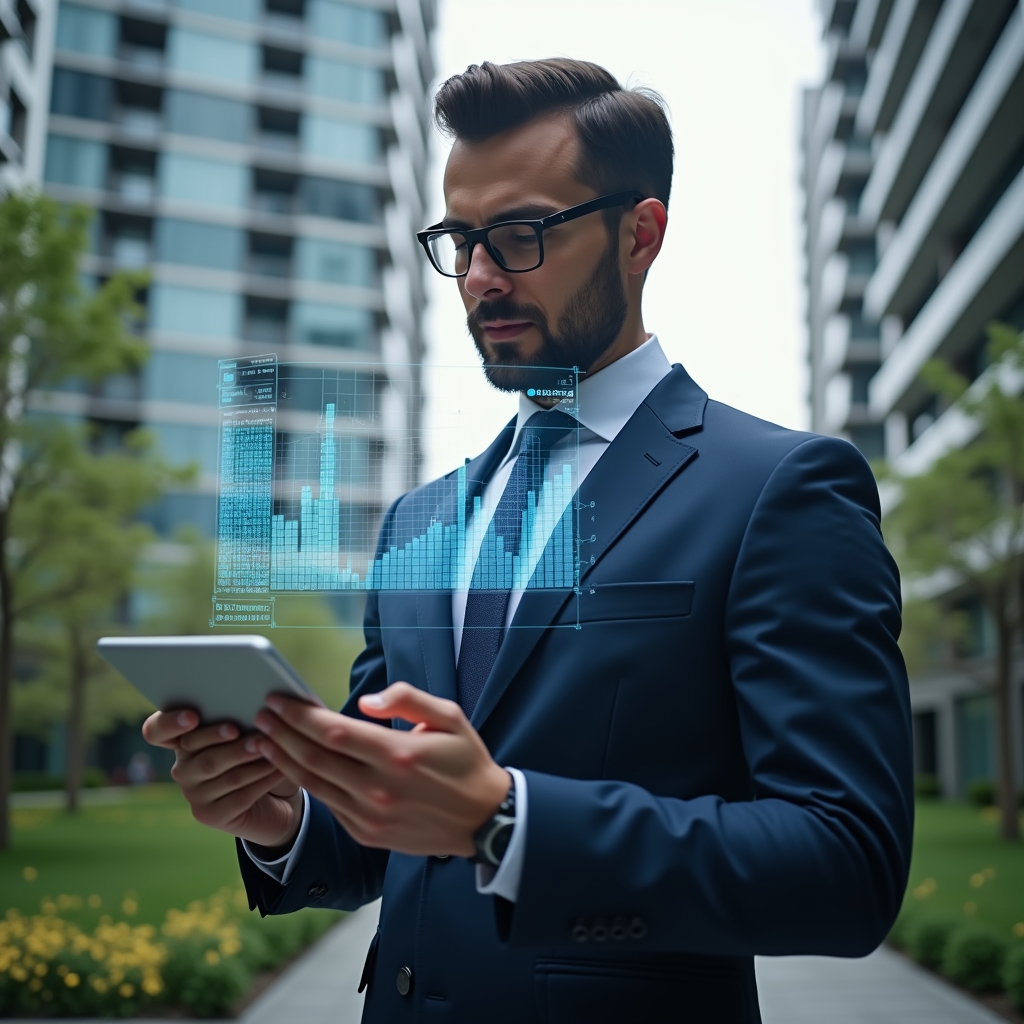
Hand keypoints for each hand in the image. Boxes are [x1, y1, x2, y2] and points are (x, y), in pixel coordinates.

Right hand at [142, 709, 303, 848]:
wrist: (276, 797)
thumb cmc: (261, 753)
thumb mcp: (253, 732)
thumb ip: (244, 716)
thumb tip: (258, 704)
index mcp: (183, 738)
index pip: (156, 730)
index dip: (169, 723)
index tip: (192, 717)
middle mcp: (181, 767)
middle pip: (197, 753)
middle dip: (228, 742)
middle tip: (256, 737)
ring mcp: (193, 793)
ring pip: (219, 773)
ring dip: (250, 761)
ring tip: (272, 749)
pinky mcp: (209, 815)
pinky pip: (237, 796)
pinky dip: (261, 780)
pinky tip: (279, 769)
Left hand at [252, 684, 510, 857]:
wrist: (485, 820)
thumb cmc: (466, 762)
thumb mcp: (450, 717)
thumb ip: (407, 700)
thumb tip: (364, 702)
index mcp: (398, 755)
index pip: (334, 731)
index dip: (300, 715)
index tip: (279, 700)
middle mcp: (379, 788)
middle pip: (315, 757)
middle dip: (282, 733)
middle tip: (262, 715)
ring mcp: (370, 815)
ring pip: (314, 784)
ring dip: (284, 760)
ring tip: (264, 740)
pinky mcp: (367, 833)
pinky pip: (328, 804)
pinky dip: (307, 784)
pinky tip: (294, 767)